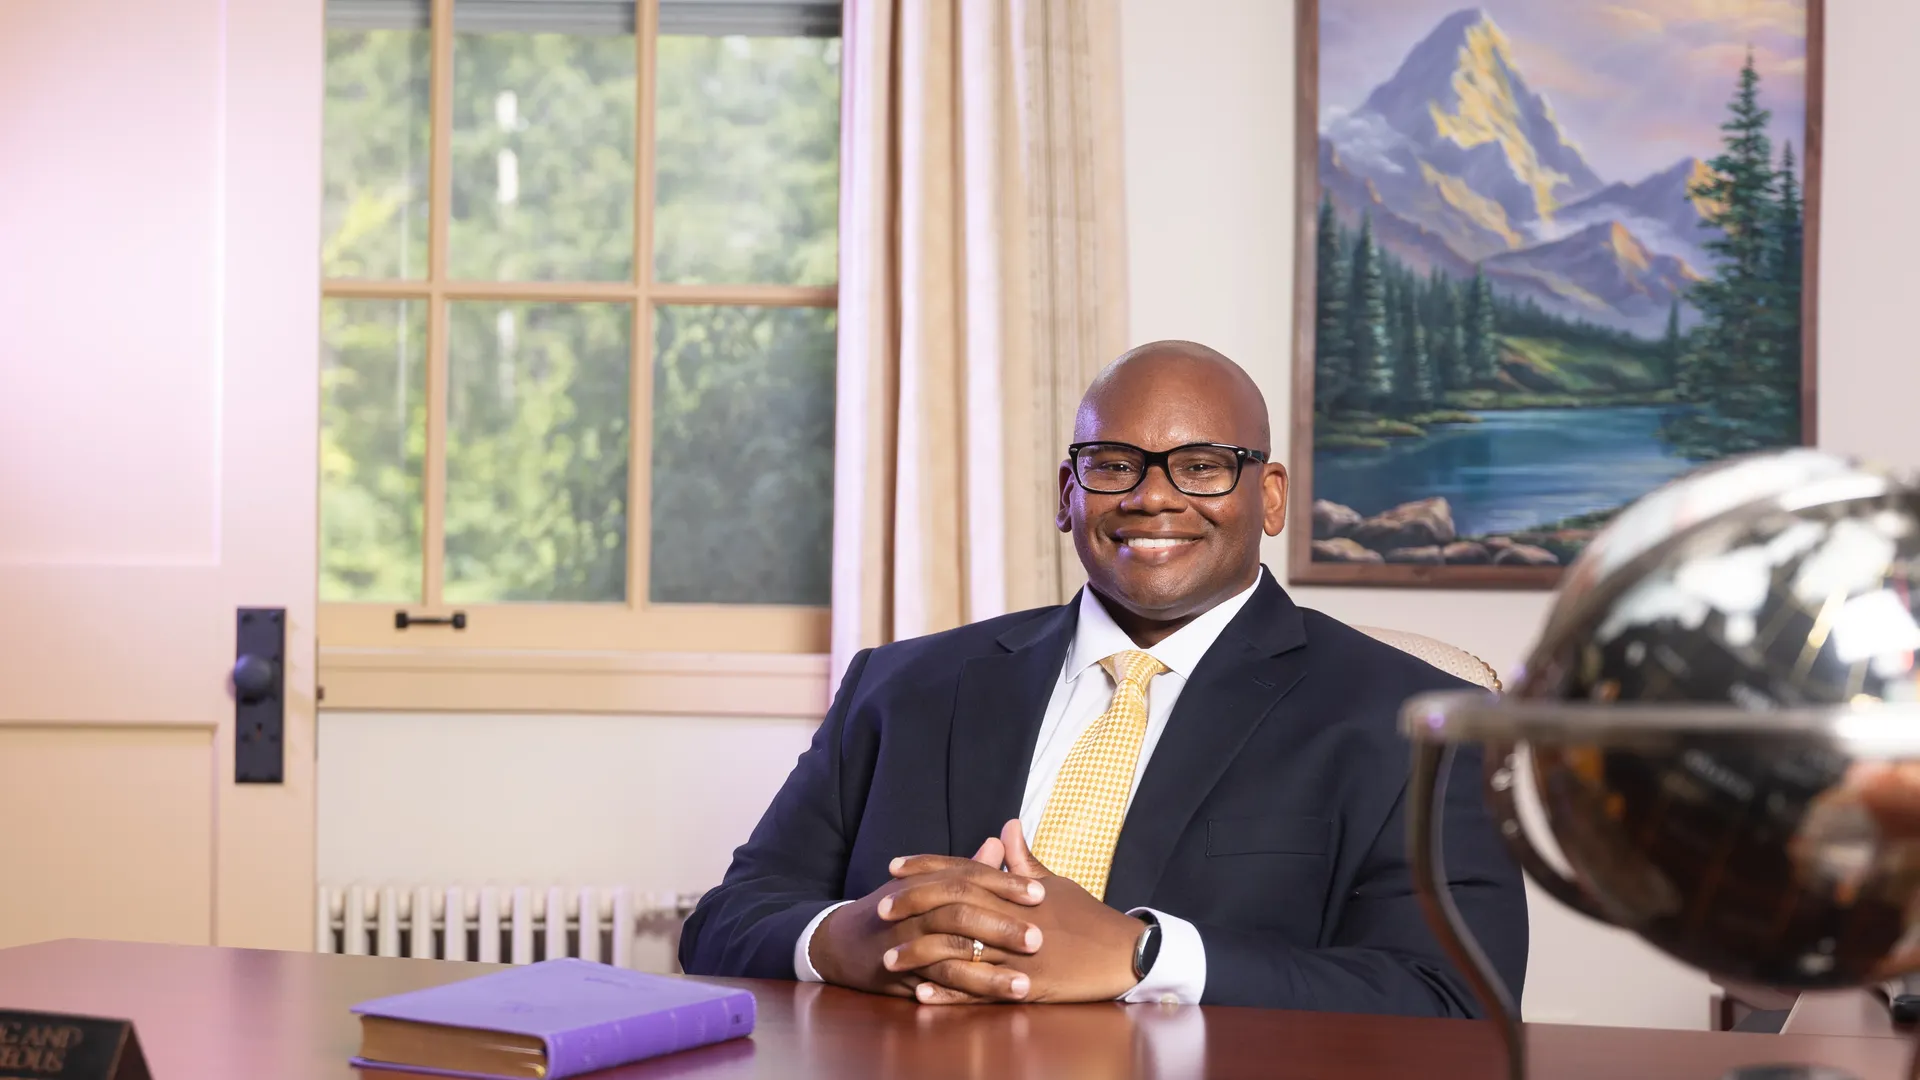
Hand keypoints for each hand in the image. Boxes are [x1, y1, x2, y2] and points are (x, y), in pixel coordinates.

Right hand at [808, 836, 1046, 1002]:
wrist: (841, 941)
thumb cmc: (895, 908)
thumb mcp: (926, 882)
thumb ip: (966, 867)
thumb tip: (999, 843)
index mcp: (928, 883)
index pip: (971, 877)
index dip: (1005, 885)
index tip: (1041, 893)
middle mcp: (917, 909)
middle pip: (962, 912)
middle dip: (1002, 927)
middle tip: (1039, 938)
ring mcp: (907, 942)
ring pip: (951, 953)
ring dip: (989, 973)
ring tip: (1025, 986)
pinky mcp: (901, 974)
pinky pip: (934, 983)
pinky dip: (960, 993)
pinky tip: (987, 1003)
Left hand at [890, 820, 1146, 1003]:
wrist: (1123, 953)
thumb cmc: (1087, 916)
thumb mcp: (1055, 883)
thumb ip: (1023, 860)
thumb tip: (1007, 826)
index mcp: (1014, 890)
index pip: (962, 872)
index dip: (926, 868)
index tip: (894, 867)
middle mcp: (1011, 918)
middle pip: (952, 907)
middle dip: (914, 907)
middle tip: (879, 910)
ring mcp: (1017, 953)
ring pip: (959, 952)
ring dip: (920, 956)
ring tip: (888, 959)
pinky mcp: (1025, 985)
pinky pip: (979, 992)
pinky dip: (949, 993)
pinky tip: (921, 993)